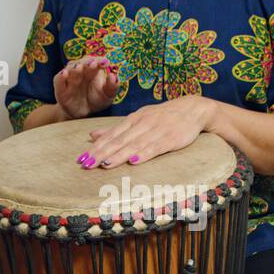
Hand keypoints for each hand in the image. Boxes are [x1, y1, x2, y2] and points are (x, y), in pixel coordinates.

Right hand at [54, 56, 119, 118]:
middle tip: (94, 63)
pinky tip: (64, 73)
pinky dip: (61, 76)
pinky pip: (58, 79)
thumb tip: (114, 76)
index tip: (106, 63)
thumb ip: (112, 87)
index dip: (100, 61)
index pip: (96, 61)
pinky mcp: (60, 87)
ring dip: (75, 67)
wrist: (83, 114)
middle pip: (83, 62)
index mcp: (93, 70)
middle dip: (88, 62)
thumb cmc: (96, 100)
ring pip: (71, 68)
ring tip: (80, 68)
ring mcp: (70, 78)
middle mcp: (81, 71)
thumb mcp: (107, 96)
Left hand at [77, 95, 212, 168]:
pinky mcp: (170, 139)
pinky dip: (143, 154)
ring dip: (118, 155)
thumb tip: (92, 135)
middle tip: (86, 164)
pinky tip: (133, 161)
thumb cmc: (163, 117)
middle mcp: (142, 124)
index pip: (110, 136)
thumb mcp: (138, 118)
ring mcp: (156, 130)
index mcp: (133, 119)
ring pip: (134, 145)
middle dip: (101, 153)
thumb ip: (116, 128)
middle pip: (118, 141)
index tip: (81, 159)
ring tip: (104, 165)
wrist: (193, 109)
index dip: (95, 147)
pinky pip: (155, 147)